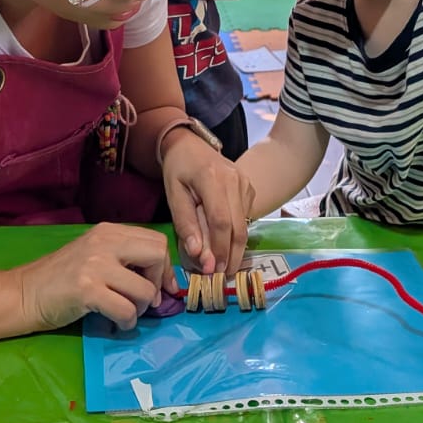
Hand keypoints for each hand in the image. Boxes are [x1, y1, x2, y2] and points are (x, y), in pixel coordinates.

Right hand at [13, 223, 171, 331]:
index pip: (155, 241)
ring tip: (124, 312)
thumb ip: (125, 259)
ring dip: (140, 308)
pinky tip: (114, 323)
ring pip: (145, 289)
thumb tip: (164, 280)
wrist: (23, 294)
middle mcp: (104, 242)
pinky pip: (127, 310)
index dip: (164, 266)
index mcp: (108, 231)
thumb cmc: (60, 279)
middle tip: (145, 299)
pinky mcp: (87, 290)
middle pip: (157, 254)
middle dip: (158, 281)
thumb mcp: (95, 256)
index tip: (160, 287)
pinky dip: (127, 323)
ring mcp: (95, 265)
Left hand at [161, 131, 252, 274]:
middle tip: (221, 277)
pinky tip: (226, 245)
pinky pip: (245, 218)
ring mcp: (245, 183)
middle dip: (230, 256)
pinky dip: (236, 235)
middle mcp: (235, 179)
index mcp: (212, 178)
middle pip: (238, 227)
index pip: (221, 221)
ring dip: (234, 249)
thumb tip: (198, 254)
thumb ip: (185, 223)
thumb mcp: (173, 194)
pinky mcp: (249, 188)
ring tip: (222, 266)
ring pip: (244, 225)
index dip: (218, 249)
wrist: (190, 145)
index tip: (212, 270)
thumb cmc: (178, 169)